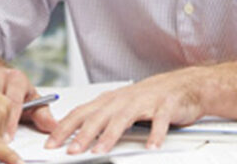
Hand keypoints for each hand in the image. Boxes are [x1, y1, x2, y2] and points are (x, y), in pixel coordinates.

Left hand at [45, 67, 207, 153]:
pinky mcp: (165, 106)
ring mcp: (145, 102)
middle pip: (98, 117)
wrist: (185, 85)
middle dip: (82, 134)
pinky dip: (155, 134)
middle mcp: (124, 99)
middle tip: (70, 150)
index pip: (81, 113)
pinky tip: (150, 146)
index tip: (51, 142)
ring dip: (109, 135)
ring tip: (99, 150)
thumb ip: (102, 119)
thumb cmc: (151, 97)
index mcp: (111, 100)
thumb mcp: (122, 105)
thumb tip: (78, 136)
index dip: (64, 127)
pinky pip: (159, 121)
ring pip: (123, 118)